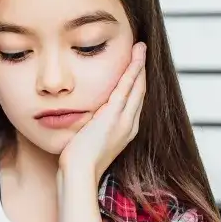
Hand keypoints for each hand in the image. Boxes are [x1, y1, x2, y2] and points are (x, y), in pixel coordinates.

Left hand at [59, 42, 146, 184]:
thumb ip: (92, 127)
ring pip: (136, 86)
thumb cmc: (78, 162)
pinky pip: (126, 88)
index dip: (136, 83)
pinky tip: (135, 56)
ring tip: (141, 47)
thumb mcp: (88, 140)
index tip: (135, 67)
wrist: (78, 174)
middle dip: (141, 70)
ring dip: (139, 65)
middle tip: (142, 50)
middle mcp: (129, 125)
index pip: (133, 101)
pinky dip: (132, 70)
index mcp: (124, 131)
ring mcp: (124, 121)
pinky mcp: (114, 116)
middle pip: (140, 91)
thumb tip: (86, 119)